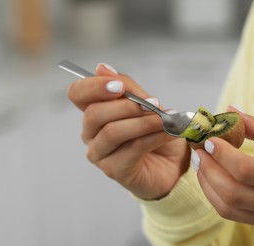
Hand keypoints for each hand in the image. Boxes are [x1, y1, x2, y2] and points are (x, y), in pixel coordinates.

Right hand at [68, 64, 190, 199]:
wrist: (175, 163)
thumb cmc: (159, 133)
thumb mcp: (148, 105)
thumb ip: (128, 89)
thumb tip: (101, 67)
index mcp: (96, 112)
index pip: (78, 94)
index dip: (94, 86)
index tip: (119, 86)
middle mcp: (92, 133)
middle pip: (94, 114)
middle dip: (126, 106)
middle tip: (152, 103)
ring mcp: (101, 154)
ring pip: (112, 132)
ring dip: (143, 122)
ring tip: (165, 120)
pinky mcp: (115, 170)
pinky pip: (131, 149)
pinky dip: (153, 138)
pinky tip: (169, 133)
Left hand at [194, 107, 253, 231]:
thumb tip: (231, 110)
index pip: (247, 170)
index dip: (222, 155)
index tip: (209, 140)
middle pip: (233, 192)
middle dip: (208, 170)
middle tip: (199, 152)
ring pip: (230, 208)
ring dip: (208, 186)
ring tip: (202, 165)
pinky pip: (235, 216)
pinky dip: (218, 198)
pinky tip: (213, 180)